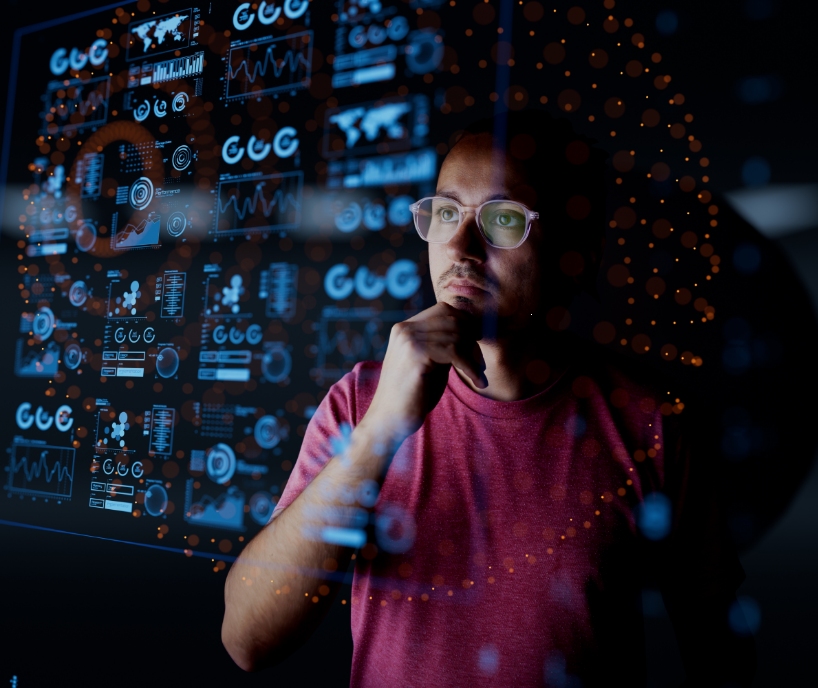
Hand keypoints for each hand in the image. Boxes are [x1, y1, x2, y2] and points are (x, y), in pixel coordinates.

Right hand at [361, 302, 486, 442]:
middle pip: (453, 320)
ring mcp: (408, 340)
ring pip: (456, 336)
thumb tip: (472, 332)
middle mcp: (404, 329)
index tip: (477, 345)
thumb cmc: (413, 395)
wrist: (389, 420)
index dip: (466, 324)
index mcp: (404, 328)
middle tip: (480, 364)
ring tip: (478, 375)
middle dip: (472, 341)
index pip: (444, 310)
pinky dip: (471, 367)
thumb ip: (444, 345)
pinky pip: (455, 352)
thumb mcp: (430, 362)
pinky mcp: (416, 355)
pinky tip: (478, 381)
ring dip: (474, 357)